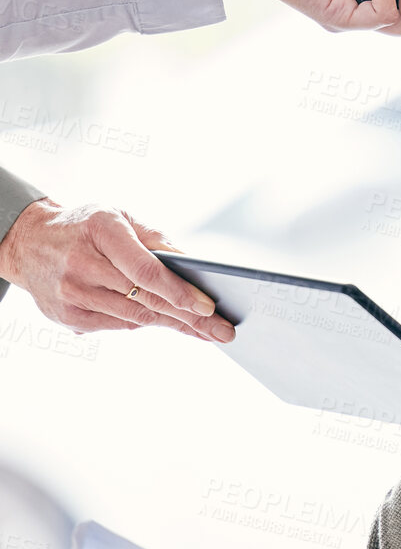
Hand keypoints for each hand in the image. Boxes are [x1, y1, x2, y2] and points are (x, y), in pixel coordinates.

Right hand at [0, 200, 235, 339]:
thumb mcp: (121, 217)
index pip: (146, 270)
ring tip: (206, 331)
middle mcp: (82, 264)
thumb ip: (156, 239)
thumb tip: (194, 266)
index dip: (180, 292)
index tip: (209, 307)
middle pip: (146, 300)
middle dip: (190, 318)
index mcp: (102, 232)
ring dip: (174, 324)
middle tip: (223, 331)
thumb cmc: (86, 226)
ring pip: (135, 317)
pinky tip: (167, 321)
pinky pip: (118, 325)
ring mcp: (71, 294)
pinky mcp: (67, 316)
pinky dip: (144, 322)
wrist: (28, 241)